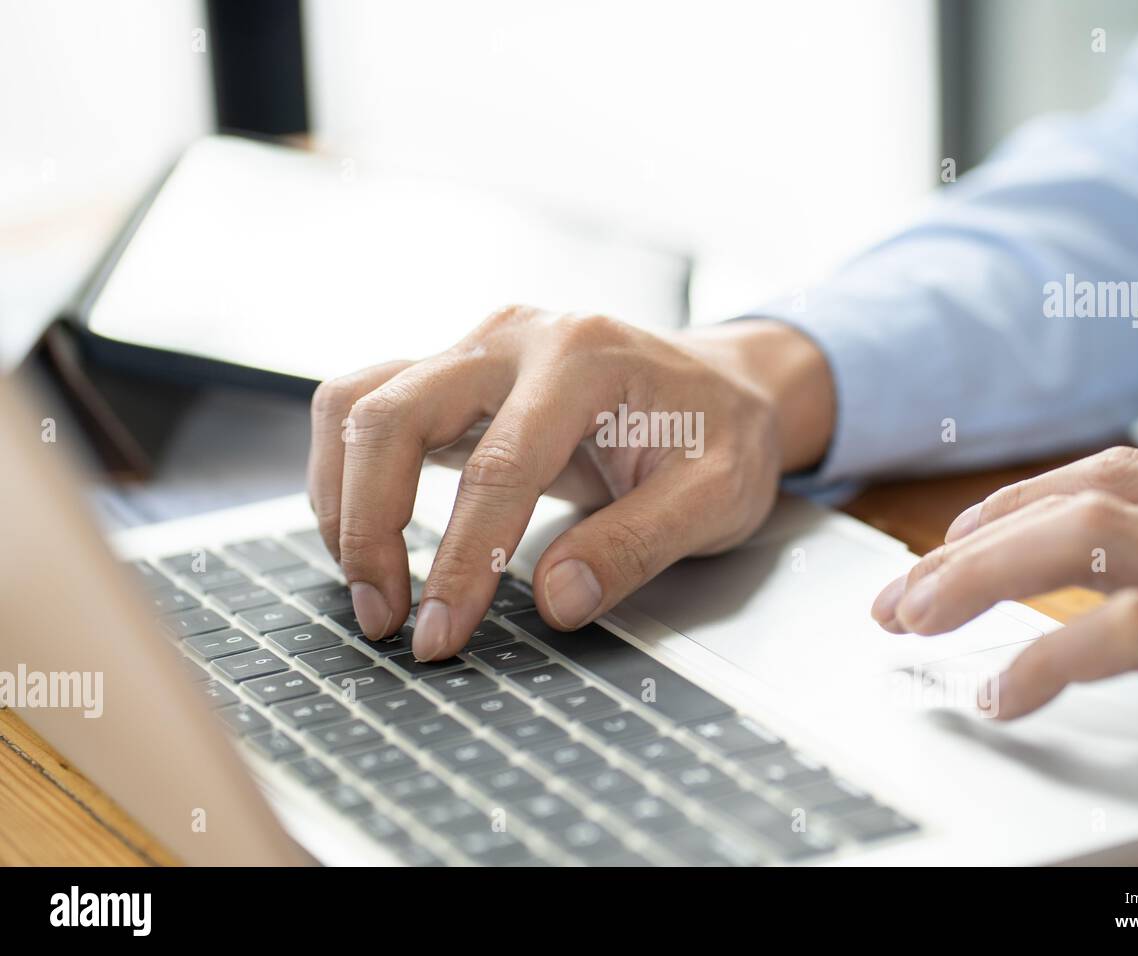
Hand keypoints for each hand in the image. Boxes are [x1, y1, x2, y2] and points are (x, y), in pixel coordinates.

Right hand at [308, 306, 833, 660]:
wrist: (723, 384)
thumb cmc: (723, 434)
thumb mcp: (717, 496)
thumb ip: (638, 545)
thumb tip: (555, 598)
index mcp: (584, 360)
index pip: (499, 468)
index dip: (460, 562)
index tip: (441, 633)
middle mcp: (515, 338)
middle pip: (392, 415)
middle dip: (368, 526)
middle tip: (384, 618)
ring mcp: (476, 348)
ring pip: (359, 401)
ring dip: (341, 497)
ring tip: (366, 583)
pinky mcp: (454, 372)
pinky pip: (368, 407)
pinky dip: (348, 472)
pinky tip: (367, 532)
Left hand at [870, 446, 1137, 771]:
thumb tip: (1121, 595)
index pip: (1117, 472)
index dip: (1023, 496)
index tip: (959, 533)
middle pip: (1083, 500)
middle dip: (974, 543)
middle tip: (903, 592)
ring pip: (1090, 540)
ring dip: (980, 575)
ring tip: (914, 618)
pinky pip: (1132, 633)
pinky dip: (1050, 658)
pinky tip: (1002, 690)